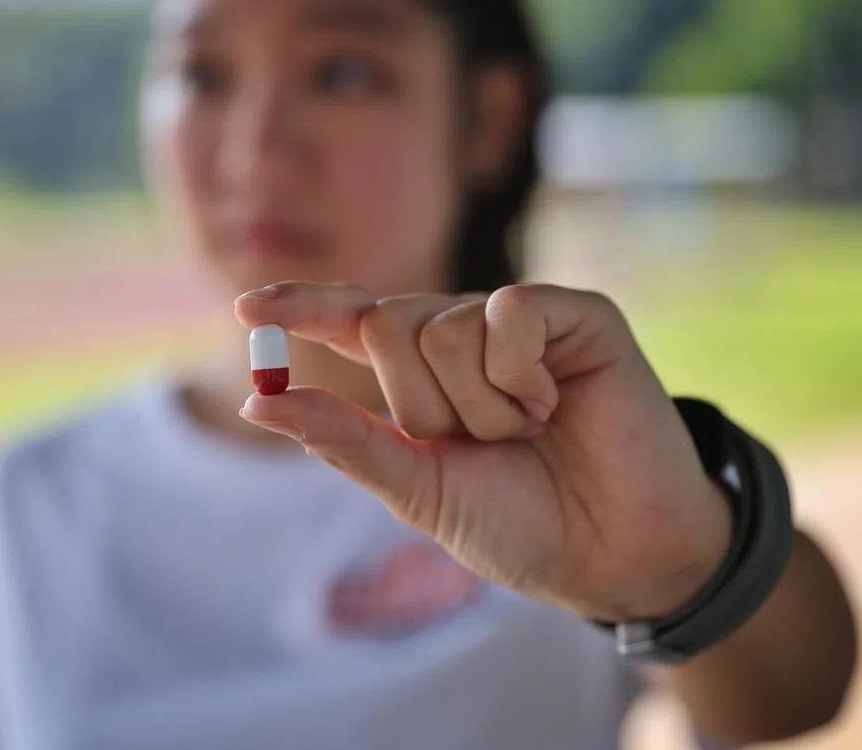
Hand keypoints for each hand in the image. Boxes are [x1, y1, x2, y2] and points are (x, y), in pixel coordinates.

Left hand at [234, 282, 731, 621]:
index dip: (301, 308)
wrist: (615, 553)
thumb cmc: (519, 523)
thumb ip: (340, 440)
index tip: (246, 308)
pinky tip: (556, 402)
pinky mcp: (575, 313)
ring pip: (443, 326)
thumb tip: (251, 402)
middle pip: (386, 324)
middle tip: (484, 444)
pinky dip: (520, 375)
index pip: (350, 321)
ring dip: (481, 407)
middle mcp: (462, 334)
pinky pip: (507, 313)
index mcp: (421, 375)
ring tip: (531, 432)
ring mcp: (518, 319)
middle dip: (424, 406)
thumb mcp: (417, 487)